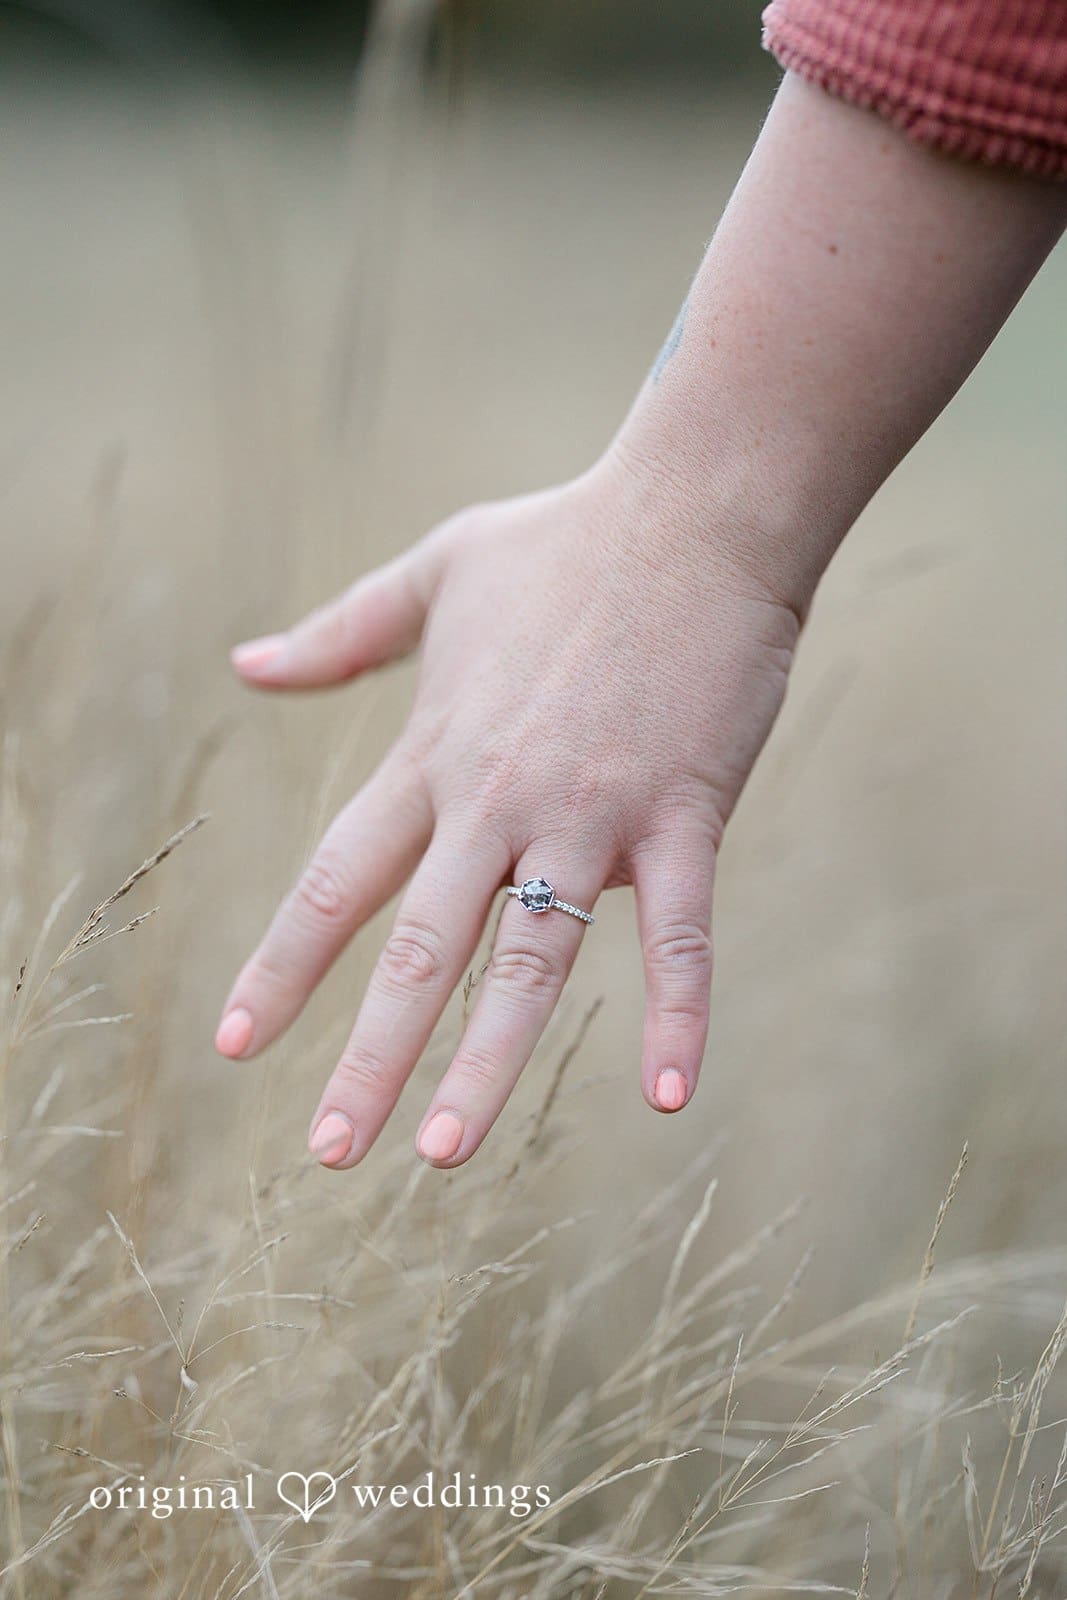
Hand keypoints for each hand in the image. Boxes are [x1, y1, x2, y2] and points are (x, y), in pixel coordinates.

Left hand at [214, 453, 800, 1168]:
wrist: (698, 509)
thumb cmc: (566, 541)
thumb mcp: (432, 575)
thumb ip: (339, 634)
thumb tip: (243, 665)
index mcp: (435, 754)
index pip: (338, 882)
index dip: (282, 969)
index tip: (236, 1046)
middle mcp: (497, 798)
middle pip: (418, 948)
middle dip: (368, 1056)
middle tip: (329, 1154)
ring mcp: (591, 812)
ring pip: (530, 961)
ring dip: (485, 1065)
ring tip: (441, 1154)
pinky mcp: (683, 814)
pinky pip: (679, 936)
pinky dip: (674, 1017)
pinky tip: (664, 1100)